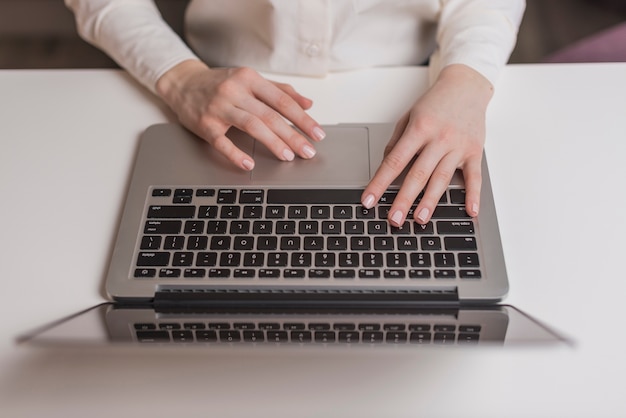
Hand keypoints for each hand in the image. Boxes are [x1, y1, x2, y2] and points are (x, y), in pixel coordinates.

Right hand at [155, 60, 325, 169]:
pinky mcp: (205, 124)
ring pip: (251, 125)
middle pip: (270, 116)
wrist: (182, 82)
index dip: (302, 119)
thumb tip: (308, 103)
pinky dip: (236, 154)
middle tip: (308, 151)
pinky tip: (249, 164)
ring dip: (273, 142)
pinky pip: (222, 142)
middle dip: (293, 135)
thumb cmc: (220, 83)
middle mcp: (235, 91)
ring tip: (288, 156)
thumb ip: (279, 91)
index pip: (282, 101)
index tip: (317, 133)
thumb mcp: (250, 80)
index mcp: (249, 79)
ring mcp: (219, 107)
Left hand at [361, 64, 492, 224]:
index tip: (368, 200)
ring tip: (420, 220)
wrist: (467, 86)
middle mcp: (438, 138)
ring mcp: (458, 146)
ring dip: (431, 201)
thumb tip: (385, 167)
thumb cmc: (435, 103)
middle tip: (394, 220)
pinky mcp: (475, 151)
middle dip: (404, 200)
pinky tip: (470, 211)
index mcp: (418, 129)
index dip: (379, 183)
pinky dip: (473, 195)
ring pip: (442, 178)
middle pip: (418, 174)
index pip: (394, 162)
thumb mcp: (409, 117)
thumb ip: (396, 143)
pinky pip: (474, 177)